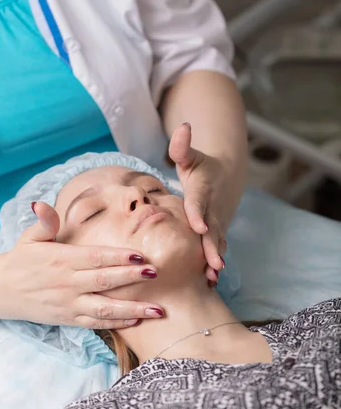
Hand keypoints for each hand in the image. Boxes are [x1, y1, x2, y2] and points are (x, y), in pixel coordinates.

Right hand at [0, 202, 163, 328]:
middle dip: (131, 278)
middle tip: (156, 274)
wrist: (1, 289)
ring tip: (157, 309)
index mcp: (62, 259)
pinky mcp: (68, 318)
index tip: (139, 255)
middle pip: (104, 281)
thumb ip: (44, 222)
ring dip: (132, 309)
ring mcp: (68, 303)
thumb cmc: (22, 258)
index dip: (118, 257)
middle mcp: (67, 283)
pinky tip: (136, 320)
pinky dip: (116, 323)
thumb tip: (42, 204)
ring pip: (104, 308)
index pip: (95, 257)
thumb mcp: (30, 236)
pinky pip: (95, 323)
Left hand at [168, 123, 226, 283]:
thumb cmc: (201, 167)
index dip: (198, 214)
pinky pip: (216, 249)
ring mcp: (217, 223)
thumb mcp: (190, 155)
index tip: (200, 226)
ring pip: (217, 243)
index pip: (199, 203)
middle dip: (212, 247)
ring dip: (215, 259)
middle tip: (213, 264)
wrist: (225, 178)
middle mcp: (212, 209)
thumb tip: (183, 126)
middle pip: (212, 229)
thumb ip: (183, 146)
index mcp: (202, 191)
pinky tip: (209, 282)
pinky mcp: (217, 233)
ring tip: (211, 278)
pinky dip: (214, 263)